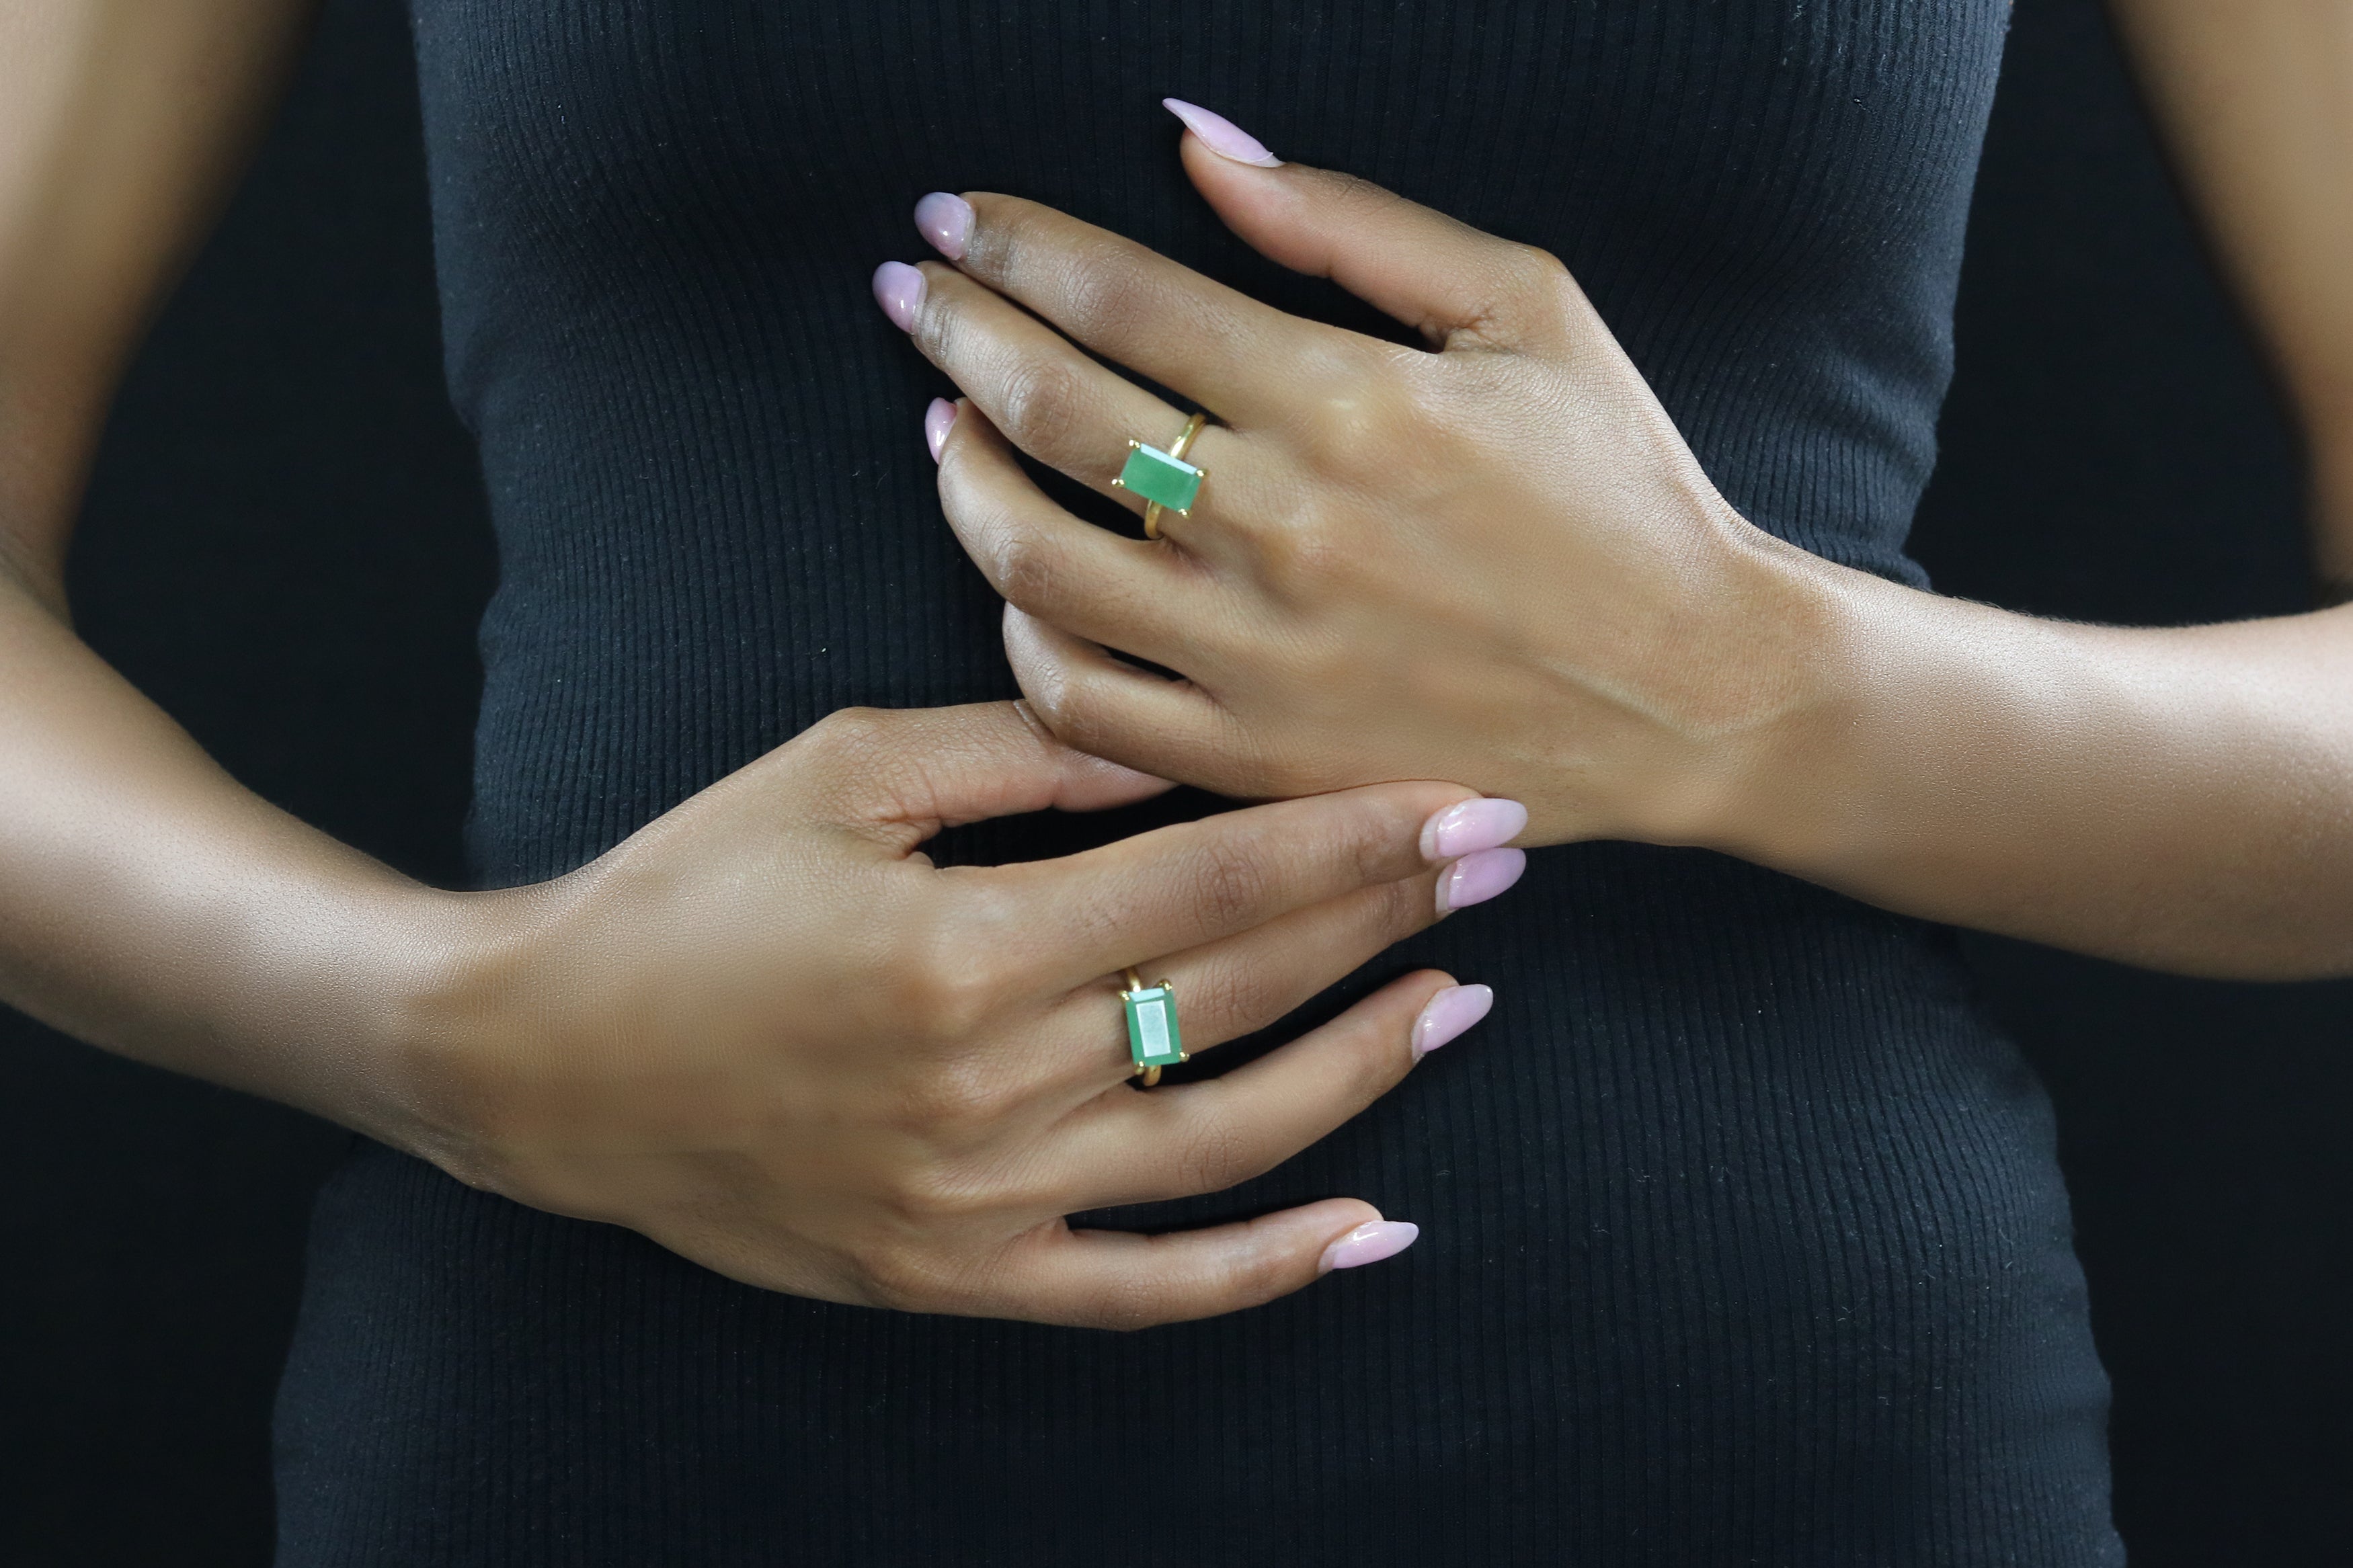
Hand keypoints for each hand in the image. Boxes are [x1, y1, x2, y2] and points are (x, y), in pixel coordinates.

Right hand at [400, 702, 1520, 1328]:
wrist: (544, 1059)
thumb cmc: (687, 888)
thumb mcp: (836, 773)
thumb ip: (1018, 751)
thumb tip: (1169, 730)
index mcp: (969, 947)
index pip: (1220, 880)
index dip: (1359, 836)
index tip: (1469, 799)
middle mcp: (994, 1086)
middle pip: (1242, 992)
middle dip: (1388, 917)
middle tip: (1501, 859)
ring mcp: (983, 1202)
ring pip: (1227, 1143)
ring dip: (1362, 1071)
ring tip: (1462, 1001)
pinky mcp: (955, 1276)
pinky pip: (1140, 1293)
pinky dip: (1261, 1271)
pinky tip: (1368, 1230)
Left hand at [874, 102, 1837, 847]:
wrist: (1699, 690)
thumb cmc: (1622, 489)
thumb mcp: (1526, 307)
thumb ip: (1349, 224)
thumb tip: (1196, 143)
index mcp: (1349, 398)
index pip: (1120, 296)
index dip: (1014, 243)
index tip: (955, 216)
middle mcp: (1286, 526)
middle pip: (1053, 410)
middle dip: (954, 330)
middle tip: (909, 289)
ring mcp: (1263, 656)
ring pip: (1036, 562)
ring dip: (958, 481)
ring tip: (939, 427)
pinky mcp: (1261, 758)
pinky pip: (1085, 706)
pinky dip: (1022, 638)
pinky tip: (1015, 585)